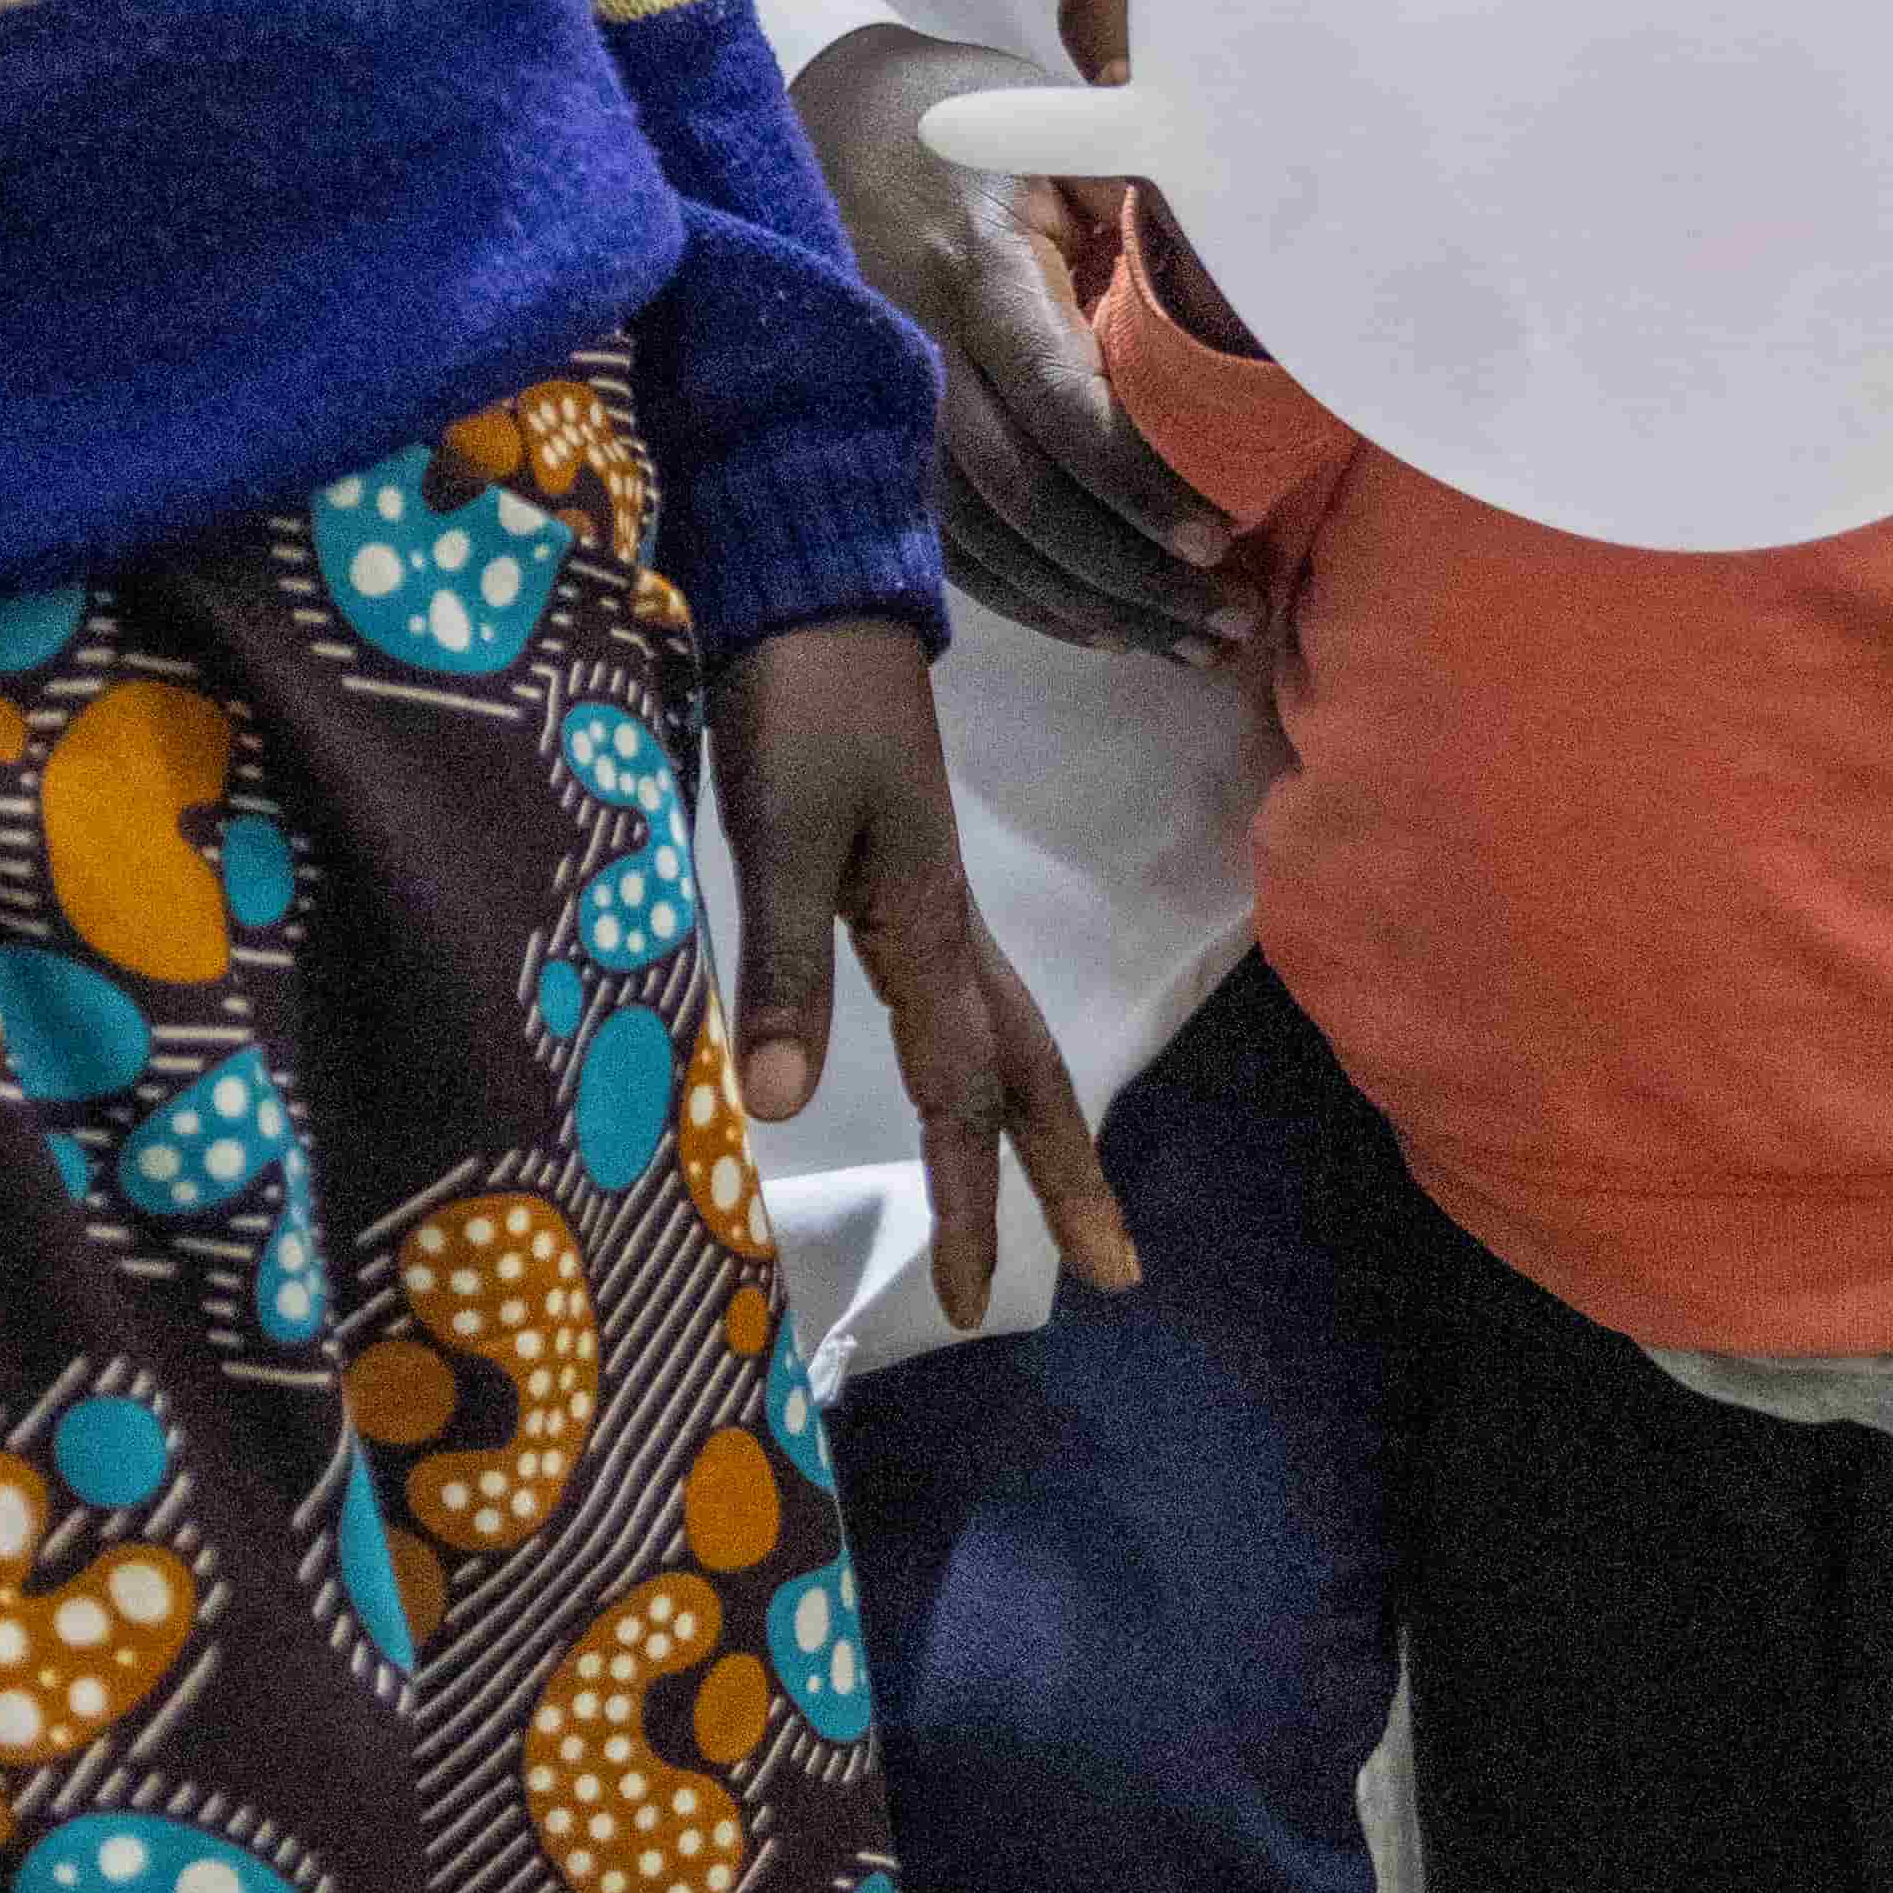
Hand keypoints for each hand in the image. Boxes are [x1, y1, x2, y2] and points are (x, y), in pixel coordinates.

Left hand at [712, 614, 1142, 1324]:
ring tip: (1067, 1200)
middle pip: (1025, 1075)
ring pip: (1006, 1038)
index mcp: (929, 928)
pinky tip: (963, 1081)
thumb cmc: (799, 703)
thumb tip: (778, 1108)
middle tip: (1115, 1269)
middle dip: (1065, 1177)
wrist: (814, 593)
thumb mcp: (779, 826)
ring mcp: (931, 902)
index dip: (968, 1199)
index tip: (976, 1299)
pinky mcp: (900, 877)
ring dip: (1036, 1127)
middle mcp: (948, 928)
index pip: (961, 1092)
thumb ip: (785, 961)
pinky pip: (963, 1001)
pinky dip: (980, 1067)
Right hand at [798, 4, 1249, 667]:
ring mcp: (884, 404)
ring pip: (986, 541)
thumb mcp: (1049, 122)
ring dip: (1091, 606)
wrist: (825, 119)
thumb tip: (1253, 236)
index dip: (1136, 480)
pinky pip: (948, 544)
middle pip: (1024, 496)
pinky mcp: (872, 438)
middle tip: (1226, 620)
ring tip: (1191, 644)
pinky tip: (1102, 627)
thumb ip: (1141, 182)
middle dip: (1131, 573)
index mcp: (974, 266)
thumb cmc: (963, 120)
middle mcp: (917, 348)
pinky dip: (1027, 598)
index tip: (1217, 535)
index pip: (1058, 399)